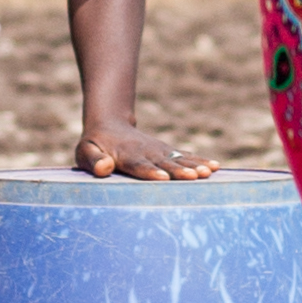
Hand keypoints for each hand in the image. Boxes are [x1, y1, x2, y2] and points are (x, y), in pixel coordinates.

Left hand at [74, 116, 212, 180]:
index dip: (149, 171)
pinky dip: (201, 161)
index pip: (138, 165)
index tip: (162, 177)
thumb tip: (104, 167)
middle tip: (195, 177)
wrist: (110, 125)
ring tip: (210, 172)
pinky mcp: (168, 152)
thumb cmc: (95, 145)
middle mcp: (147, 152)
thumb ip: (92, 159)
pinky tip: (216, 167)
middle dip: (179, 170)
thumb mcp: (85, 151)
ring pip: (179, 159)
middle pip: (164, 163)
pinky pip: (186, 156)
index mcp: (126, 155)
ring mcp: (160, 151)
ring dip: (195, 166)